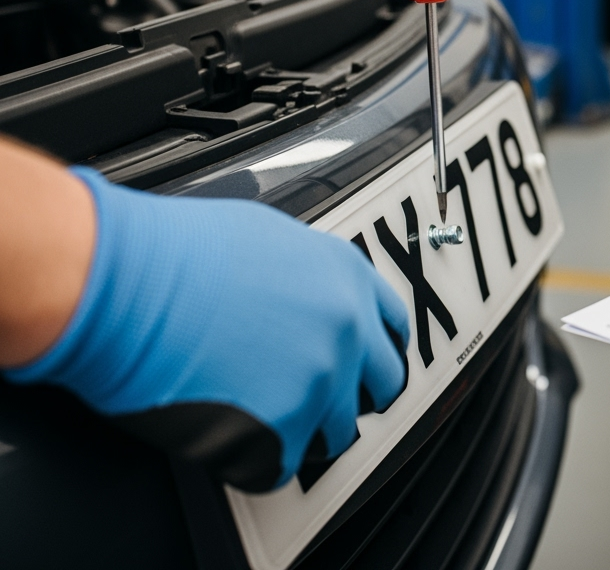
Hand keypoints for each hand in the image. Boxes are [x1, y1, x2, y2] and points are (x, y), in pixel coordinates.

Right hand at [5, 169, 409, 491]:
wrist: (126, 284)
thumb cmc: (174, 254)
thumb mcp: (269, 236)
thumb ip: (308, 275)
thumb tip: (308, 296)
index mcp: (347, 276)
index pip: (393, 327)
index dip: (374, 350)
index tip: (363, 364)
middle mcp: (347, 328)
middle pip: (384, 383)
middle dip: (353, 396)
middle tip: (315, 398)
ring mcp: (320, 380)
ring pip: (338, 431)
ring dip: (305, 429)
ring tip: (257, 412)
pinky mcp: (283, 428)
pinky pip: (283, 464)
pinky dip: (256, 457)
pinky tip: (227, 428)